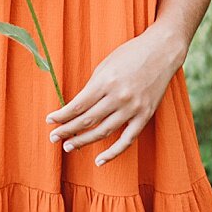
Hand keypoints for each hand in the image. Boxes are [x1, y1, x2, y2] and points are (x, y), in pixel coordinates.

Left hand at [46, 29, 185, 166]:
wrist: (161, 51)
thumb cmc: (130, 54)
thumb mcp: (106, 65)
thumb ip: (93, 87)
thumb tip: (77, 107)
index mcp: (106, 81)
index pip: (78, 105)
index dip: (62, 115)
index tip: (50, 121)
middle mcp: (119, 96)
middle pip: (88, 120)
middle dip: (67, 130)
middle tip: (53, 137)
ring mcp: (133, 108)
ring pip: (103, 132)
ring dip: (83, 141)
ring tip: (68, 146)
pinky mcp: (145, 116)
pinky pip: (127, 139)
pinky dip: (112, 152)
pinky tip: (99, 160)